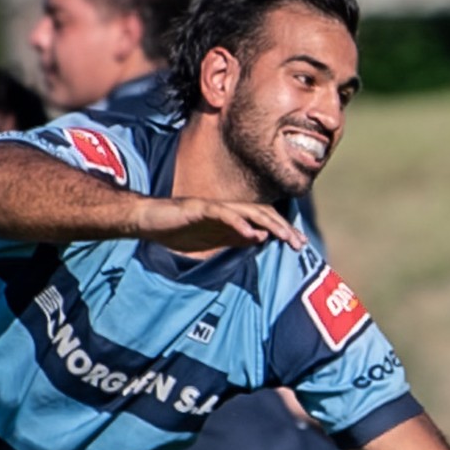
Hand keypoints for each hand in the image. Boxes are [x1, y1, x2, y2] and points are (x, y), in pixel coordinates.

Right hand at [130, 196, 306, 252]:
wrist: (149, 221)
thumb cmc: (179, 229)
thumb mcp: (213, 239)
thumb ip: (236, 238)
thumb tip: (261, 238)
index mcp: (231, 217)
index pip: (264, 219)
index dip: (283, 229)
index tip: (300, 243)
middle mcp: (226, 208)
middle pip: (262, 213)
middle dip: (283, 227)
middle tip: (299, 242)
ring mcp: (213, 207)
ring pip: (248, 210)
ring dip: (268, 223)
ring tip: (283, 237)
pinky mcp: (198, 208)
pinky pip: (221, 214)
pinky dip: (238, 223)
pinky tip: (251, 233)